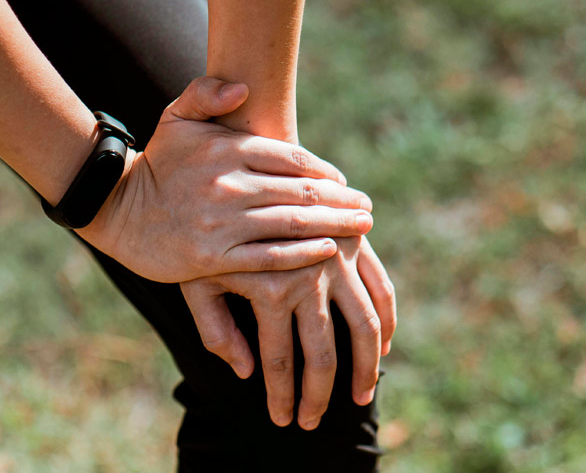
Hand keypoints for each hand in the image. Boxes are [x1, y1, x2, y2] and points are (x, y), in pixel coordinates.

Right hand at [78, 77, 372, 282]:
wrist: (117, 210)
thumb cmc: (156, 163)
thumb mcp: (175, 117)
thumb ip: (206, 93)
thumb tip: (243, 87)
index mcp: (227, 150)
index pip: (293, 159)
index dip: (325, 172)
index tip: (344, 183)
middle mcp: (230, 185)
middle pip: (302, 192)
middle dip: (342, 201)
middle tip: (367, 209)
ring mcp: (223, 224)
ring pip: (293, 224)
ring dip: (335, 226)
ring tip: (362, 229)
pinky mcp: (214, 258)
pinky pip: (269, 257)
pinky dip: (303, 255)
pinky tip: (328, 251)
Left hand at [180, 236, 396, 429]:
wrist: (241, 162)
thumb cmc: (209, 224)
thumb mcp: (197, 277)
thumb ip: (215, 327)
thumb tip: (245, 371)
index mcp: (271, 287)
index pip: (281, 360)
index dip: (282, 396)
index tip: (283, 421)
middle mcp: (311, 276)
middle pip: (324, 353)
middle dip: (319, 395)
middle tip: (313, 422)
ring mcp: (339, 259)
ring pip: (364, 327)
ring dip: (365, 367)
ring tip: (361, 397)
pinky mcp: (356, 243)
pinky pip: (382, 289)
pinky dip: (387, 320)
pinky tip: (385, 348)